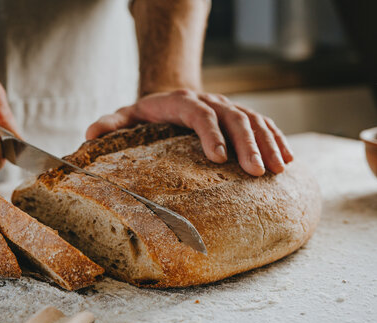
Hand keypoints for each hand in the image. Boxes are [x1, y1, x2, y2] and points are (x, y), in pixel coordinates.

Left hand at [86, 90, 292, 175]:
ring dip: (269, 144)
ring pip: (254, 121)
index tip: (219, 158)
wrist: (172, 95)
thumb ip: (111, 123)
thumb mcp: (127, 115)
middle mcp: (210, 102)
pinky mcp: (241, 116)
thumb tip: (88, 135)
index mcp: (182, 103)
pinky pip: (264, 124)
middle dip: (248, 145)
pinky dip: (277, 140)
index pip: (200, 115)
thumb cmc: (149, 113)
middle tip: (256, 172)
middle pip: (234, 118)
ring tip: (279, 170)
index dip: (211, 134)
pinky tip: (288, 161)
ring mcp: (228, 107)